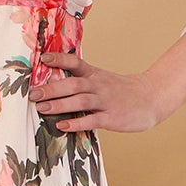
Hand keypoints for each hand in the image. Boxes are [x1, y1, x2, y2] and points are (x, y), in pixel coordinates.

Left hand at [32, 51, 166, 133]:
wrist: (151, 98)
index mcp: (94, 75)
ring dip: (60, 105)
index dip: (59, 60)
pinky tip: (63, 126)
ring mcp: (105, 102)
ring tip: (42, 108)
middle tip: (33, 94)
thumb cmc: (121, 91)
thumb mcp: (102, 79)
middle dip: (52, 88)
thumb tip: (52, 82)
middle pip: (73, 84)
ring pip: (80, 101)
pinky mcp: (112, 118)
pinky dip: (77, 123)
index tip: (43, 58)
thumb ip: (81, 80)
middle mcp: (98, 86)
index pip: (75, 63)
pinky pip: (92, 120)